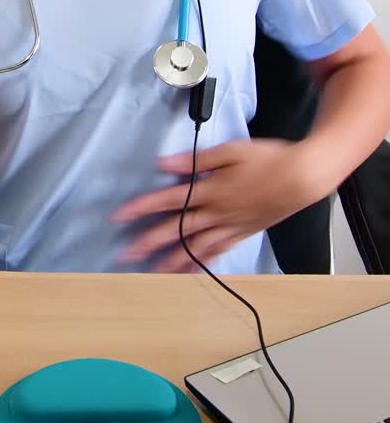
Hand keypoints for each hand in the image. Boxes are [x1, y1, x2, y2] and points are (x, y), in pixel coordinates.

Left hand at [112, 139, 318, 271]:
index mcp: (210, 190)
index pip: (167, 200)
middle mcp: (216, 213)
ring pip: (194, 247)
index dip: (141, 208)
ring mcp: (229, 226)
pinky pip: (217, 252)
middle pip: (176, 230)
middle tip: (123, 255)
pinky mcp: (241, 233)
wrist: (303, 178)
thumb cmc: (269, 159)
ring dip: (170, 260)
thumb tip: (164, 165)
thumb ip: (195, 160)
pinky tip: (188, 271)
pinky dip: (201, 264)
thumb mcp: (231, 151)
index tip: (119, 216)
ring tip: (149, 272)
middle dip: (147, 243)